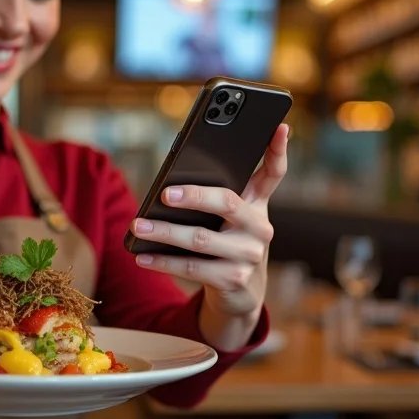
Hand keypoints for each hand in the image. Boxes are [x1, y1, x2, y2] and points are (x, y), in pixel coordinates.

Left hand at [130, 124, 289, 317]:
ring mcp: (250, 255)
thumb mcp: (224, 217)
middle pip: (227, 203)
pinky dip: (163, 261)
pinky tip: (142, 255)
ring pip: (202, 239)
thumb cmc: (223, 240)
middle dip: (194, 196)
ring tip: (138, 225)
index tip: (279, 125)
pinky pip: (193, 268)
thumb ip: (209, 195)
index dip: (278, 149)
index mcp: (257, 202)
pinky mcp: (235, 280)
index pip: (274, 172)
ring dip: (165, 232)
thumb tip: (167, 185)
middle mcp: (259, 226)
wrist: (239, 292)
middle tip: (164, 194)